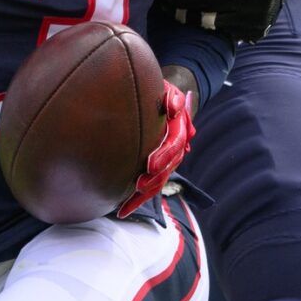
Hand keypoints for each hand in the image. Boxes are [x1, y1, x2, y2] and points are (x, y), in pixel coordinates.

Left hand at [118, 81, 197, 217]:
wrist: (165, 101)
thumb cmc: (160, 94)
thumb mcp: (167, 90)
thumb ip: (171, 97)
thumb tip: (172, 107)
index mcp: (179, 127)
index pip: (174, 143)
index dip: (164, 155)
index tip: (150, 164)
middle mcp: (176, 147)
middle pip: (169, 168)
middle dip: (154, 179)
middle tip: (139, 186)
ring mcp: (168, 161)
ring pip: (160, 182)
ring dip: (144, 195)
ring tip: (127, 205)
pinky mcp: (157, 169)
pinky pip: (150, 187)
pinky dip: (137, 200)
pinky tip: (122, 209)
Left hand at [161, 0, 286, 41]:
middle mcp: (260, 1)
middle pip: (215, 11)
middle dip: (188, 10)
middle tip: (167, 7)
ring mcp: (260, 20)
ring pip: (218, 25)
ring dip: (197, 20)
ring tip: (178, 13)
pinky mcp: (257, 33)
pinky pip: (226, 33)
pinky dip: (212, 27)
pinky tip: (199, 19)